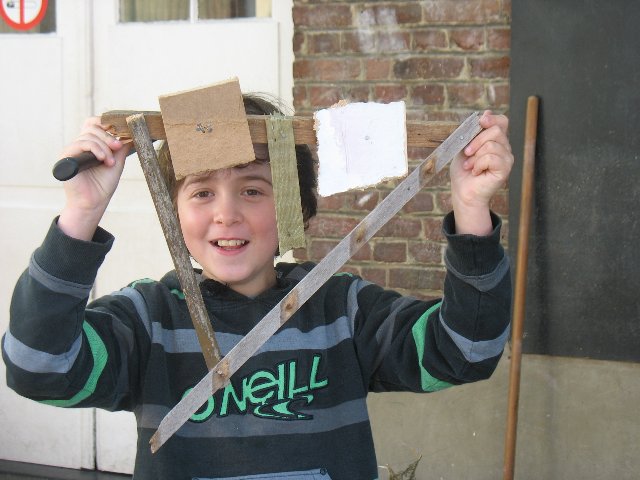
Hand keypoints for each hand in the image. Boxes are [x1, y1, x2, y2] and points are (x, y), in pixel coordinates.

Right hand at [58, 117, 131, 239]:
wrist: (93, 203)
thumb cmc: (103, 185)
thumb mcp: (116, 162)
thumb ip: (120, 147)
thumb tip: (131, 133)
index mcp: (91, 144)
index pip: (94, 124)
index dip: (106, 123)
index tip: (121, 131)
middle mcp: (80, 145)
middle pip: (92, 127)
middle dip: (108, 136)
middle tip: (118, 147)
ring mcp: (72, 150)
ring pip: (89, 136)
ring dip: (104, 147)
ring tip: (110, 162)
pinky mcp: (66, 157)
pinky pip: (81, 144)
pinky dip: (96, 149)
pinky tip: (104, 159)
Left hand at [449, 111, 513, 234]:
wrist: (463, 192)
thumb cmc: (463, 170)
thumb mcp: (464, 146)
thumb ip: (473, 131)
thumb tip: (486, 112)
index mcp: (496, 140)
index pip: (502, 122)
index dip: (492, 119)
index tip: (480, 121)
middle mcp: (504, 148)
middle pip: (496, 131)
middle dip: (476, 140)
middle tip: (466, 153)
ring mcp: (507, 159)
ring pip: (492, 145)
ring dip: (475, 156)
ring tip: (469, 166)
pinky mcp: (505, 169)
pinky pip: (492, 158)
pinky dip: (478, 164)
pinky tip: (475, 172)